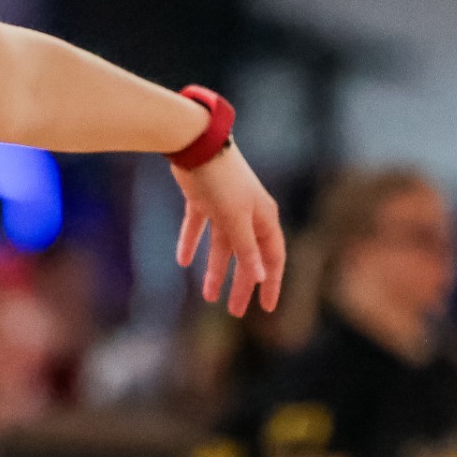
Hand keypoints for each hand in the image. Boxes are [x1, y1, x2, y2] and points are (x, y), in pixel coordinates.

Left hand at [172, 144, 285, 315]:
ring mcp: (224, 206)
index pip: (272, 258)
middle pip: (246, 256)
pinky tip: (183, 260)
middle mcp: (247, 214)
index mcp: (264, 218)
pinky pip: (198, 227)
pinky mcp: (201, 199)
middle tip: (233, 311)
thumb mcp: (236, 218)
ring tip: (207, 296)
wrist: (195, 144)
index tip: (267, 308)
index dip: (271, 283)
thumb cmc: (223, 180)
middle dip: (240, 284)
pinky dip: (191, 243)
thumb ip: (246, 248)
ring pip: (222, 246)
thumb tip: (259, 277)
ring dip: (215, 270)